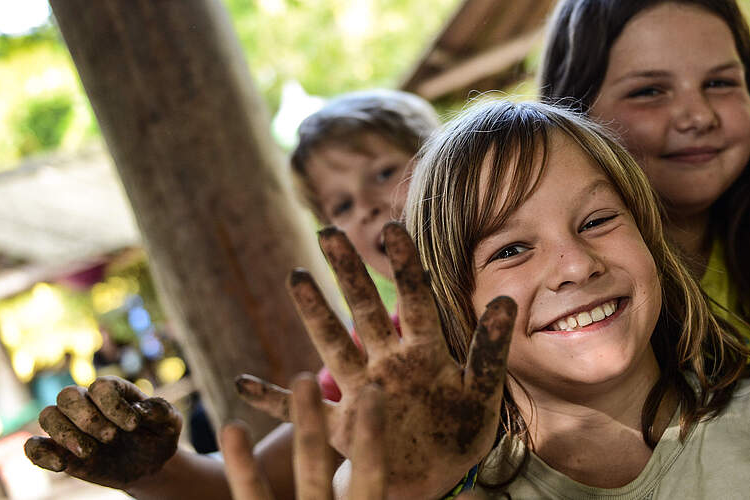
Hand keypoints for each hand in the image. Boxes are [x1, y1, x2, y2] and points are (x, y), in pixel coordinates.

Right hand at [24, 376, 181, 488]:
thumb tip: (140, 408)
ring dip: (65, 434)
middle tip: (110, 437)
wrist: (149, 465)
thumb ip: (161, 410)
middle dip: (87, 418)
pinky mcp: (59, 451)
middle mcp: (87, 404)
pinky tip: (61, 465)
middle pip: (67, 395)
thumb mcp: (171, 423)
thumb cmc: (158, 436)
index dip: (113, 405)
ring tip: (90, 452)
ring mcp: (70, 427)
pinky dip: (40, 454)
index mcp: (113, 390)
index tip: (133, 426)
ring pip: (48, 416)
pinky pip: (34, 447)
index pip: (100, 386)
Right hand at [240, 222, 513, 498]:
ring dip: (313, 313)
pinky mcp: (342, 428)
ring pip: (332, 345)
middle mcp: (388, 363)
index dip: (404, 265)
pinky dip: (271, 400)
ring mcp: (361, 391)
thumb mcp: (482, 393)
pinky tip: (243, 384)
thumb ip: (489, 350)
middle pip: (364, 310)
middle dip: (348, 272)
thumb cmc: (460, 434)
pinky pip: (302, 412)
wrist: (434, 482)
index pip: (414, 299)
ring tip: (296, 277)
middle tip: (329, 232)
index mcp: (425, 353)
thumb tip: (507, 299)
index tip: (390, 227)